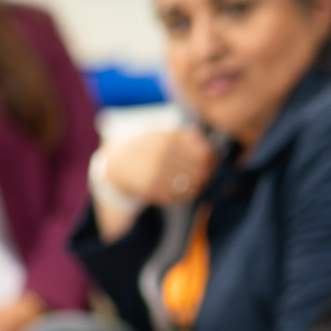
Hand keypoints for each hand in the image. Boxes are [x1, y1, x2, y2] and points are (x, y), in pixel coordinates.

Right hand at [100, 129, 215, 221]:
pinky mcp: (150, 188)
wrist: (117, 162)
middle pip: (198, 170)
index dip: (211, 161)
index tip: (210, 164)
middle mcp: (162, 153)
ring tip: (195, 184)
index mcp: (168, 138)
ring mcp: (155, 171)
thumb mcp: (164, 134)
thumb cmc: (147, 147)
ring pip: (190, 185)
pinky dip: (183, 195)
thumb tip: (212, 152)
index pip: (202, 154)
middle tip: (204, 177)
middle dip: (205, 175)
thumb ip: (188, 138)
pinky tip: (181, 190)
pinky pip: (177, 196)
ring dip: (196, 187)